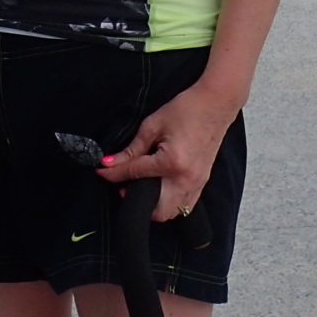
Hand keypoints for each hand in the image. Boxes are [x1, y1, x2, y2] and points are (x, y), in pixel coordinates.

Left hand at [97, 80, 240, 221]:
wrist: (215, 104)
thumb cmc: (186, 110)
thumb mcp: (152, 125)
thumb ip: (132, 149)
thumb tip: (111, 163)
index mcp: (171, 162)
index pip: (134, 174)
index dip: (113, 174)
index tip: (101, 172)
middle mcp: (185, 179)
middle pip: (157, 210)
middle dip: (137, 202)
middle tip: (125, 186)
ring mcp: (197, 183)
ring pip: (172, 212)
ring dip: (155, 205)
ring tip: (143, 186)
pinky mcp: (202, 182)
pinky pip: (185, 204)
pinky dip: (170, 202)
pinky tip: (161, 186)